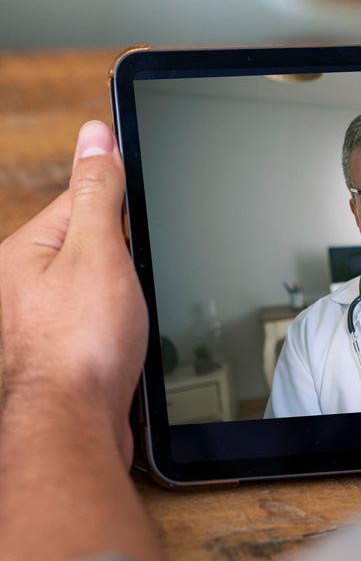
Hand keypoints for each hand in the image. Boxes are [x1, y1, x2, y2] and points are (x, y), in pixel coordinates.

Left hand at [0, 121, 147, 465]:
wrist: (75, 425)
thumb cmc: (81, 345)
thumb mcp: (99, 249)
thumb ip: (100, 190)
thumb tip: (95, 135)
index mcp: (22, 251)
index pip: (82, 200)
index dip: (122, 209)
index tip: (140, 230)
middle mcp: (21, 284)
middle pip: (93, 243)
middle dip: (126, 258)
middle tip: (132, 285)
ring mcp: (39, 321)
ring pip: (101, 284)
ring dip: (126, 295)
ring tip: (127, 317)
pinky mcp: (61, 350)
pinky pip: (102, 319)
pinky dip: (122, 325)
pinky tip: (126, 339)